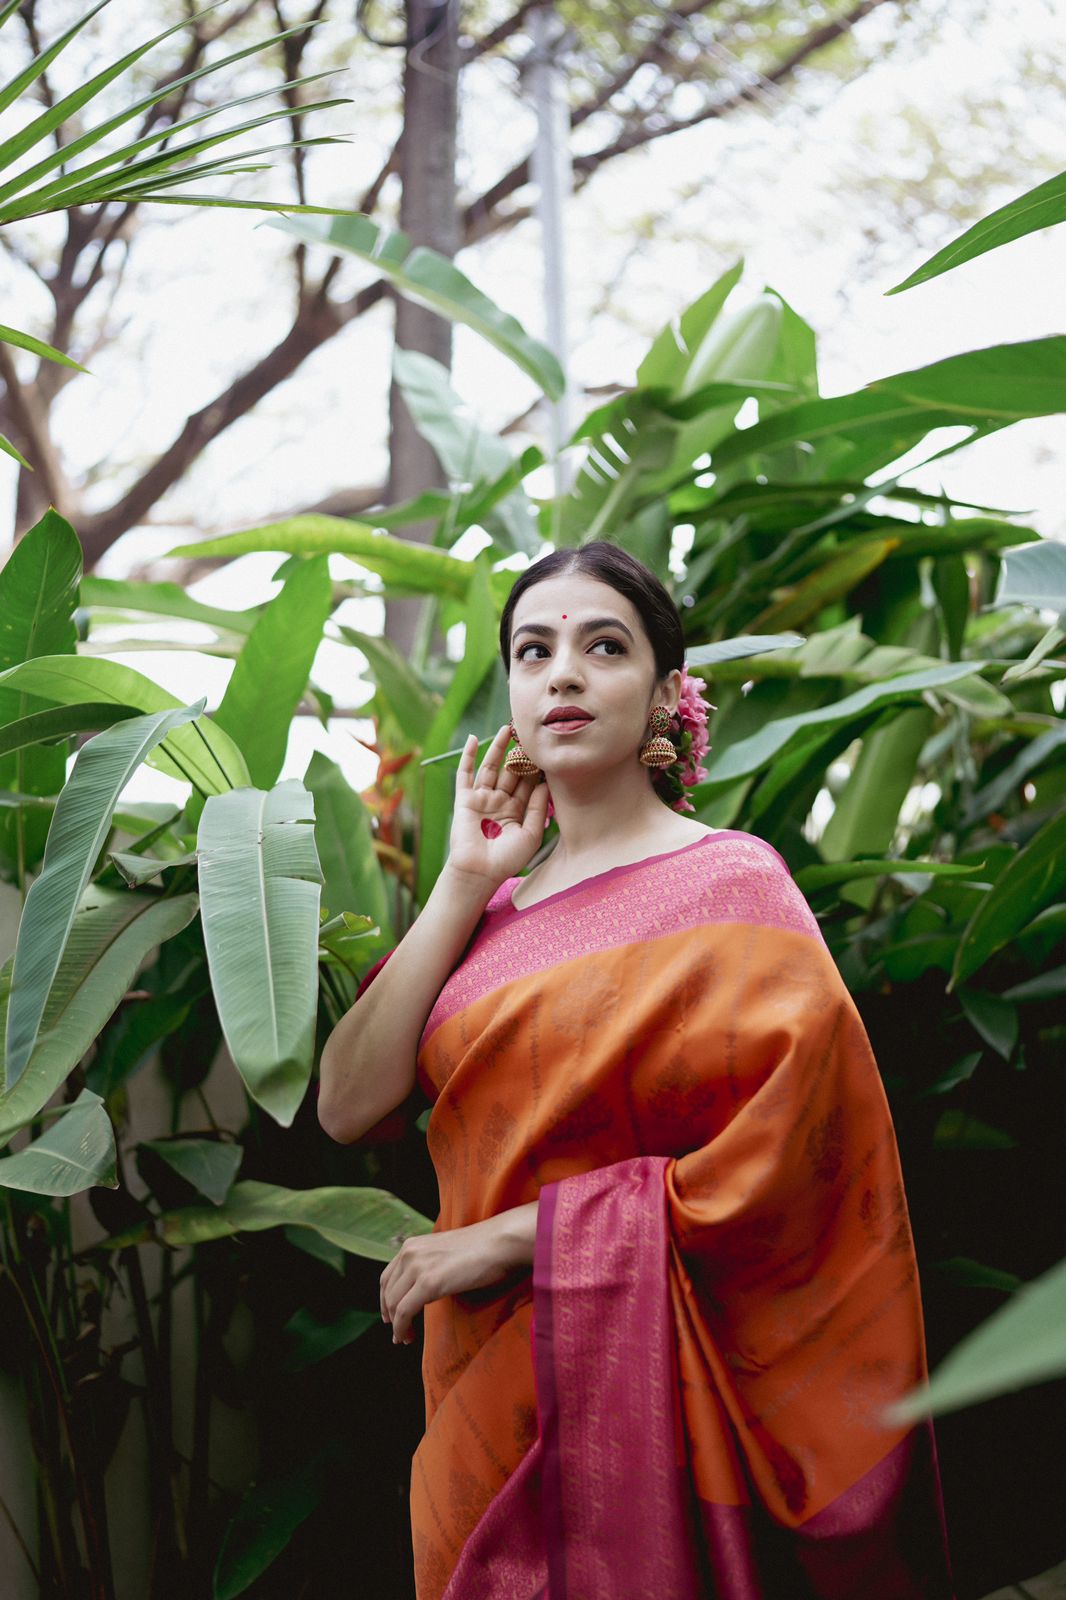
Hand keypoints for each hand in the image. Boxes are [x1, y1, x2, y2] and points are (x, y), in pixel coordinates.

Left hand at [379, 1214, 521, 1344]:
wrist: (501, 1242)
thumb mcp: (446, 1253)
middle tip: (398, 1332)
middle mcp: (410, 1252)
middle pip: (387, 1291)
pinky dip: (401, 1328)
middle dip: (390, 1315)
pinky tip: (407, 1338)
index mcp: (413, 1244)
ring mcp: (418, 1266)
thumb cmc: (483, 1249)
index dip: (385, 1299)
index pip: (387, 1276)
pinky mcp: (429, 1282)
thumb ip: (430, 1265)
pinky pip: (404, 1312)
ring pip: (394, 1304)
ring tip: (405, 1338)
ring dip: (397, 1325)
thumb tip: (424, 1289)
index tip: (390, 1316)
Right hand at [445, 723, 549, 888]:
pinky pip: (465, 774)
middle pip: (511, 773)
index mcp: (516, 811)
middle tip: (530, 734)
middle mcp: (499, 802)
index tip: (547, 752)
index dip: (536, 769)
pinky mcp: (465, 799)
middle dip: (520, 755)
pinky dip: (468, 756)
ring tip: (508, 728)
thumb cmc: (507, 859)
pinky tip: (473, 738)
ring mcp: (482, 799)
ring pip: (490, 768)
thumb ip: (538, 808)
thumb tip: (545, 783)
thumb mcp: (531, 834)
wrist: (479, 872)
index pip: (528, 785)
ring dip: (498, 749)